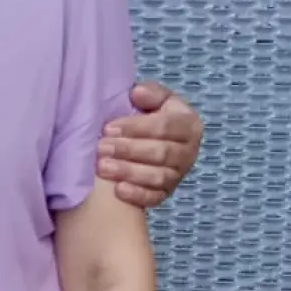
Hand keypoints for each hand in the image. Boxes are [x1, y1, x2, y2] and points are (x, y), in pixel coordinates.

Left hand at [96, 80, 203, 205]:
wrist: (148, 141)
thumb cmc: (149, 117)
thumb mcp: (154, 99)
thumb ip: (150, 93)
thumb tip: (137, 93)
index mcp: (189, 125)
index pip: (165, 126)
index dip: (136, 127)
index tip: (108, 128)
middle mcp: (189, 152)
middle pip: (161, 153)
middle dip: (128, 150)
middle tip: (101, 148)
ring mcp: (178, 175)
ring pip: (158, 177)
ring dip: (128, 172)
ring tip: (102, 168)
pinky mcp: (166, 193)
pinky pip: (154, 198)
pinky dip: (137, 195)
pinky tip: (118, 190)